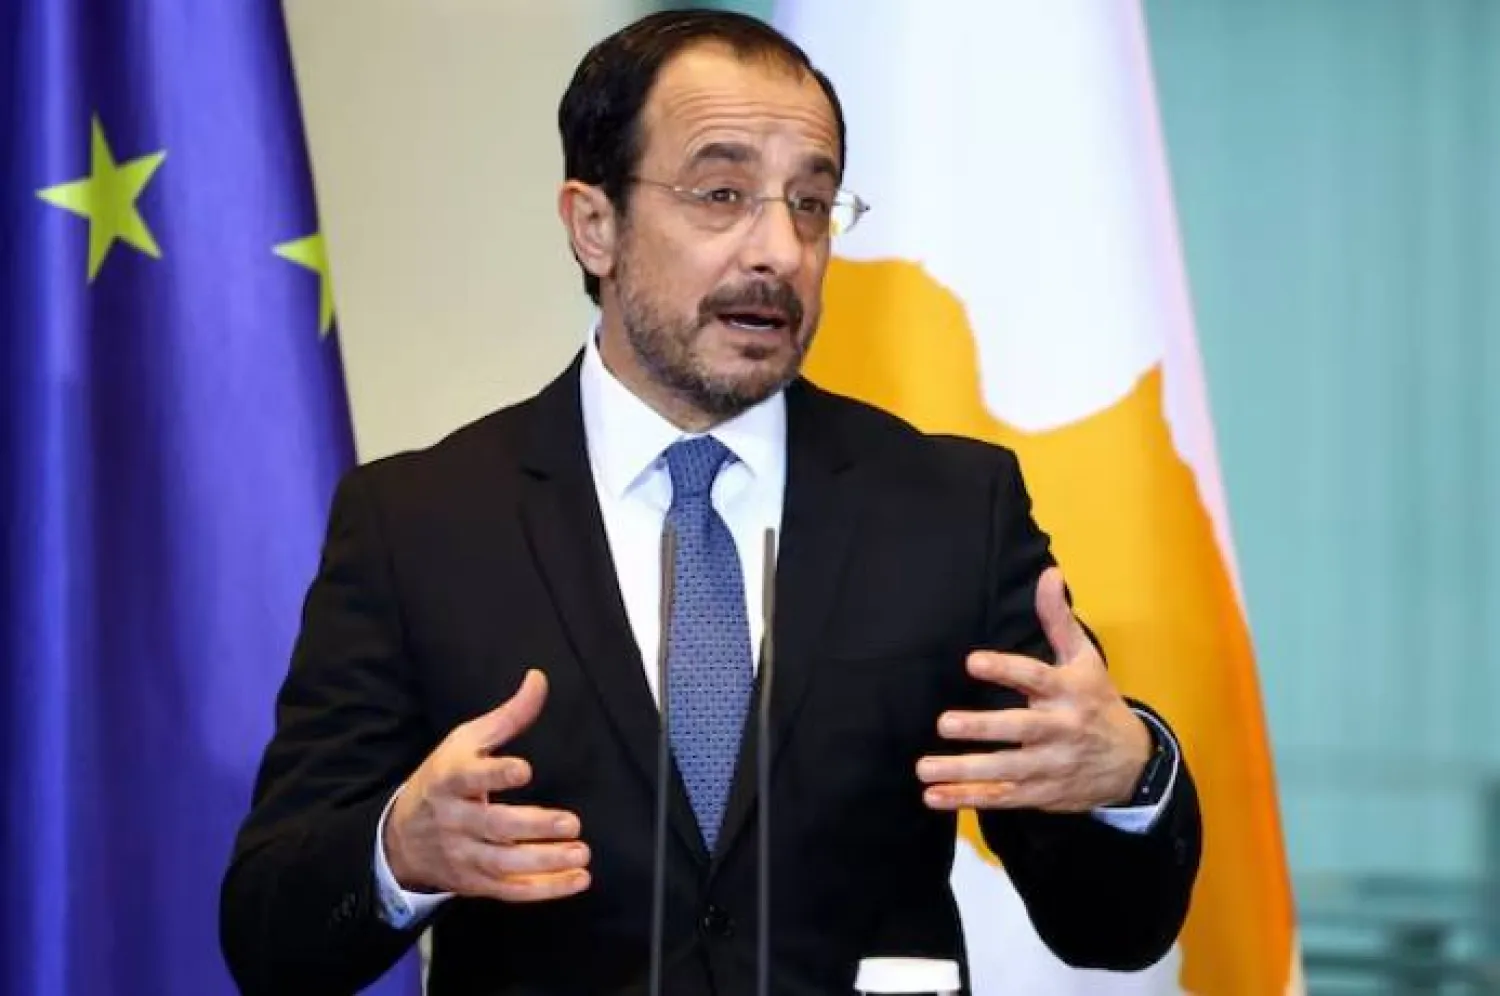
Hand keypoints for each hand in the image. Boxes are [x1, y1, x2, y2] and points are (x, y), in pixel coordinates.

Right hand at [384, 669, 589, 901]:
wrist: (400, 837)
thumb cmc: (443, 779)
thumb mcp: (466, 741)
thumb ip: (508, 716)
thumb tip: (538, 679)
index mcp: (450, 780)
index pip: (469, 778)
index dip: (495, 774)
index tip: (524, 769)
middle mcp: (455, 820)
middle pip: (494, 826)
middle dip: (534, 826)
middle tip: (572, 822)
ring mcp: (464, 854)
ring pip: (505, 863)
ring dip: (545, 862)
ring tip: (580, 853)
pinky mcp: (476, 881)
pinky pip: (511, 890)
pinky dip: (545, 889)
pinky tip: (577, 879)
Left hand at [917, 567, 1151, 812]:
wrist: (1132, 765)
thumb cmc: (1098, 703)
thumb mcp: (1085, 659)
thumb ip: (1058, 619)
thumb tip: (1049, 573)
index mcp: (1069, 692)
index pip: (1035, 677)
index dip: (1005, 669)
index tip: (973, 661)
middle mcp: (1060, 730)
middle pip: (1019, 728)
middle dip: (981, 727)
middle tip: (944, 722)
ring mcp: (1050, 765)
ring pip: (1005, 769)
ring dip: (963, 770)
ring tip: (923, 767)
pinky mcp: (1040, 793)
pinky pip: (1001, 797)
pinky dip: (967, 798)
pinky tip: (934, 796)